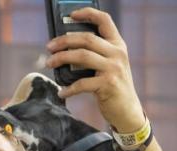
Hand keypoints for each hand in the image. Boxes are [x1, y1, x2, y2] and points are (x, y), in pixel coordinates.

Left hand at [45, 7, 145, 132]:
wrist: (127, 111)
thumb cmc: (112, 87)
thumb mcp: (109, 66)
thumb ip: (95, 55)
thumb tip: (66, 50)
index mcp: (118, 45)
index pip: (105, 21)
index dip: (88, 14)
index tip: (71, 15)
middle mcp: (117, 53)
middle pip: (87, 39)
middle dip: (64, 41)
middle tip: (49, 47)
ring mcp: (113, 68)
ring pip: (82, 56)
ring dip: (61, 59)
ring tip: (49, 63)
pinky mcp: (108, 84)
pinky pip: (81, 83)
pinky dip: (69, 89)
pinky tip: (62, 92)